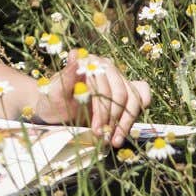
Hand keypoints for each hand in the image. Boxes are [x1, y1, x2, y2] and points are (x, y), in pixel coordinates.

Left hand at [34, 50, 152, 146]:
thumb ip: (66, 75)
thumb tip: (76, 54)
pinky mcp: (126, 90)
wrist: (54, 109)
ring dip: (126, 122)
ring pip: (133, 99)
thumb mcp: (55, 91)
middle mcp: (106, 67)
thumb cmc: (53, 100)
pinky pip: (142, 97)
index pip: (105, 87)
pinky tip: (124, 130)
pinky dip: (136, 114)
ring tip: (114, 140)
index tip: (97, 130)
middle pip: (121, 94)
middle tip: (104, 138)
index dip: (103, 111)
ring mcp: (118, 78)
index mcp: (89, 62)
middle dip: (114, 119)